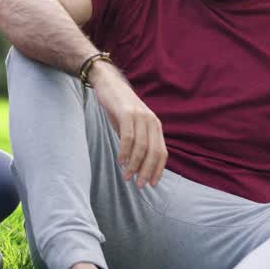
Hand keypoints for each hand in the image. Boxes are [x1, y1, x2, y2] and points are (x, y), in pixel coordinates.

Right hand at [91, 63, 166, 187]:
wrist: (108, 83)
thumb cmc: (118, 107)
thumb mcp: (131, 125)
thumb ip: (137, 141)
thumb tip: (136, 163)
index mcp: (155, 126)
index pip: (162, 152)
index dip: (158, 170)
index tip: (151, 183)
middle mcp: (151, 121)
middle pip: (153, 152)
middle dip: (147, 171)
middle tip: (139, 185)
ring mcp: (140, 116)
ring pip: (141, 147)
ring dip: (134, 165)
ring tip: (127, 176)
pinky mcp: (127, 113)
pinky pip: (128, 137)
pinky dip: (125, 152)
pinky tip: (120, 161)